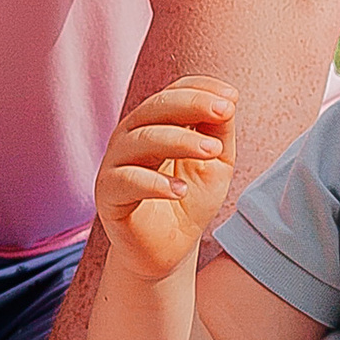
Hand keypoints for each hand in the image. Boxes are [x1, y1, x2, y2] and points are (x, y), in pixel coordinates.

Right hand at [97, 78, 237, 282]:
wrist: (168, 249)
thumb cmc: (189, 201)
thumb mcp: (215, 163)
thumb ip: (219, 132)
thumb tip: (228, 100)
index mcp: (155, 123)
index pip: (173, 92)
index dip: (201, 89)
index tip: (232, 98)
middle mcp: (131, 136)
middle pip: (155, 108)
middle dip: (192, 106)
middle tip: (224, 113)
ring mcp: (116, 163)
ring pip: (141, 139)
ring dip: (180, 141)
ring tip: (212, 152)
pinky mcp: (108, 194)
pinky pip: (126, 180)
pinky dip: (154, 183)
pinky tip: (180, 190)